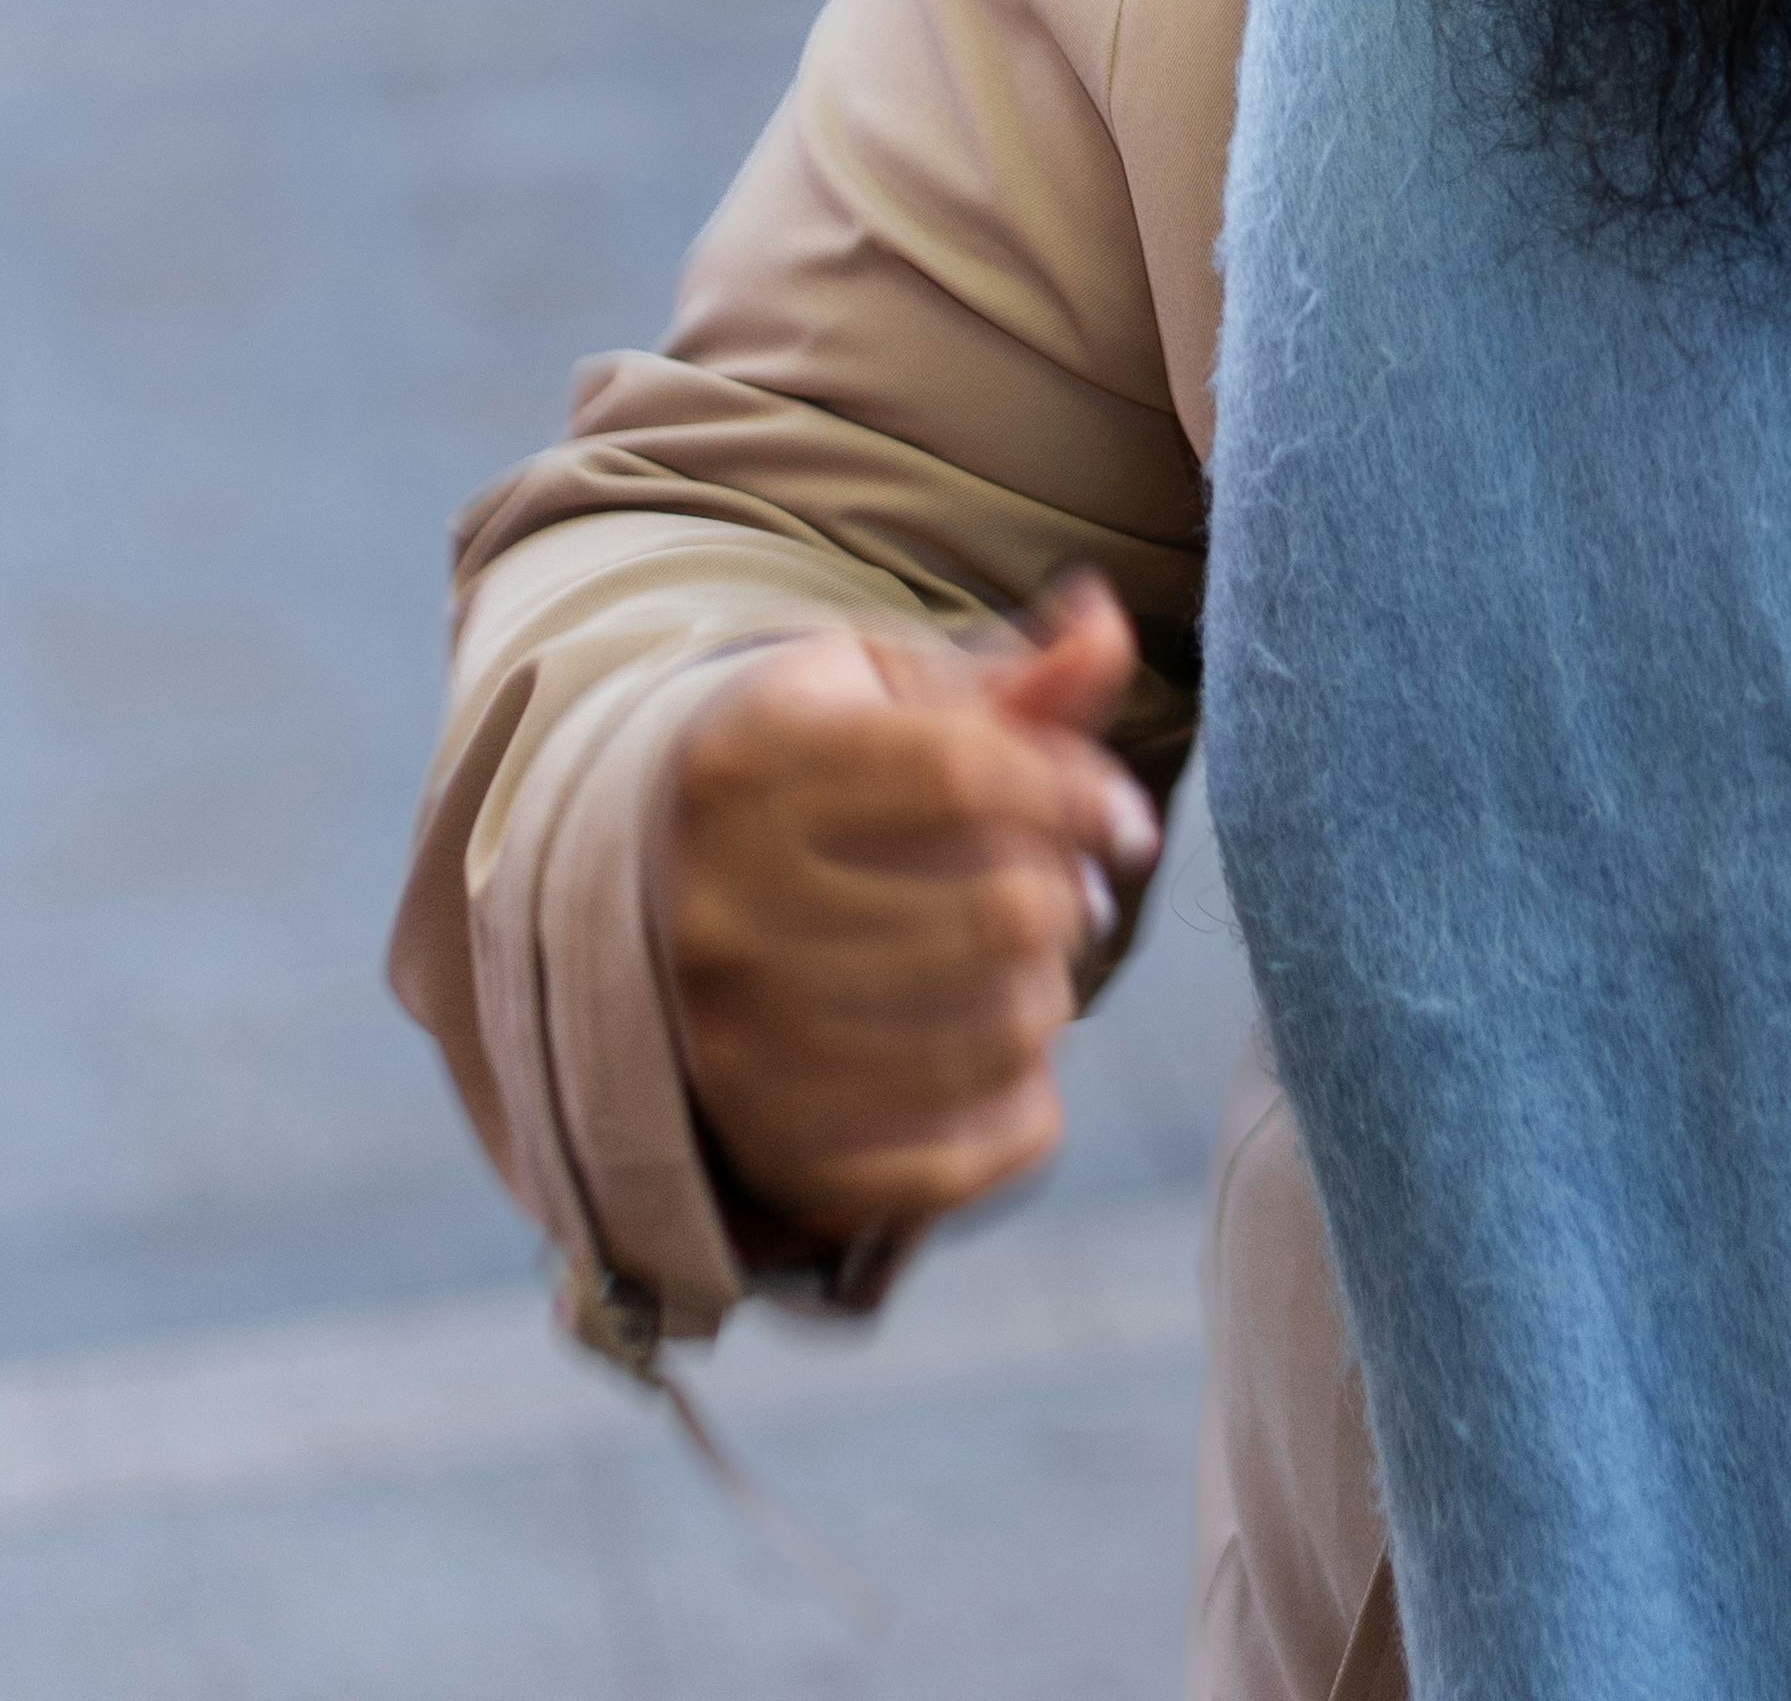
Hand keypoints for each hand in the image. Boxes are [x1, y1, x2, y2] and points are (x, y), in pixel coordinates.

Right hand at [666, 576, 1158, 1239]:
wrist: (666, 920)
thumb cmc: (820, 785)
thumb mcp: (893, 705)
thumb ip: (1015, 682)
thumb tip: (1106, 628)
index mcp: (748, 767)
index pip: (966, 774)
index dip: (1080, 798)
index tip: (1124, 824)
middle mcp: (718, 910)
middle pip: (998, 911)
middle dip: (1066, 904)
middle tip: (1060, 902)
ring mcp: (732, 1044)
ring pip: (994, 1033)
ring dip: (1048, 1002)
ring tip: (1025, 975)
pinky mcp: (769, 1152)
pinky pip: (959, 1161)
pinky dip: (1025, 1115)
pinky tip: (1015, 1070)